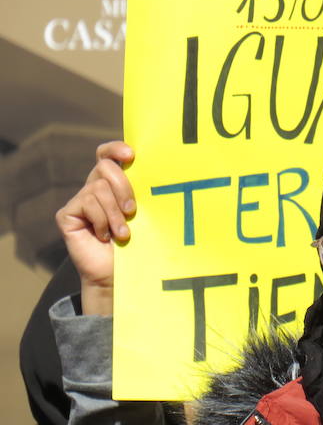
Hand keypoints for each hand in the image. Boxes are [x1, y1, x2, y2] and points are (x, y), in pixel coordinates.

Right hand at [55, 141, 134, 314]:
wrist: (119, 275)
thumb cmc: (138, 244)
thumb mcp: (144, 214)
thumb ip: (141, 192)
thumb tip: (153, 170)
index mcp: (113, 184)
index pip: (108, 155)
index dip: (116, 149)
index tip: (132, 155)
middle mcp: (94, 188)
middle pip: (105, 168)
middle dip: (123, 187)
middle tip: (133, 210)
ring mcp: (79, 201)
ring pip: (98, 188)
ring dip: (115, 213)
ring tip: (123, 233)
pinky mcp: (67, 214)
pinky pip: (86, 203)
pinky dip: (102, 220)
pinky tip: (106, 236)